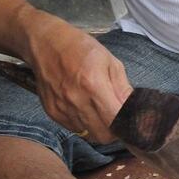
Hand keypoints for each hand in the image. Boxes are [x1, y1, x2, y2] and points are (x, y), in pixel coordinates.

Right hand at [25, 15, 131, 143]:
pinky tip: (84, 108)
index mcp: (94, 84)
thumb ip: (122, 87)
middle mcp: (76, 100)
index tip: (130, 121)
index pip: (114, 120)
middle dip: (113, 131)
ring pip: (87, 133)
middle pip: (102, 135)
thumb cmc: (80, 48)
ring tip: (99, 110)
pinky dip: (83, 123)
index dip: (126, 124)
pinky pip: (73, 128)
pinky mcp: (52, 112)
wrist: (45, 43)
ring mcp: (62, 108)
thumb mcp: (110, 61)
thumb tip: (133, 108)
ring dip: (98, 127)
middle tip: (116, 119)